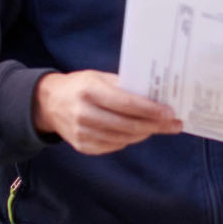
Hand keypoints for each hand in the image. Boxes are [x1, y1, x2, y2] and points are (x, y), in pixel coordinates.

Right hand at [32, 70, 181, 155]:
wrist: (48, 103)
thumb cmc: (81, 86)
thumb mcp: (99, 77)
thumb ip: (124, 86)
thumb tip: (156, 97)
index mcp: (90, 91)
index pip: (126, 104)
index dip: (150, 110)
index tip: (170, 113)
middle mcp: (84, 113)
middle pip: (127, 125)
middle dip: (155, 125)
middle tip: (174, 124)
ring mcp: (82, 133)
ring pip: (123, 138)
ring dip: (145, 134)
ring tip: (160, 127)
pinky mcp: (82, 146)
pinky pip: (113, 146)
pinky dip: (129, 140)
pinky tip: (139, 133)